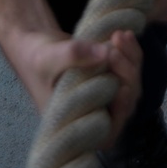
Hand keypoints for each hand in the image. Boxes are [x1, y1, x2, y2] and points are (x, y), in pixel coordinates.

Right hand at [1, 26, 141, 142]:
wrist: (35, 44)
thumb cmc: (36, 58)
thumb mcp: (49, 57)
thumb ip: (73, 55)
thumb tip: (105, 53)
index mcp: (75, 122)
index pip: (107, 132)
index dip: (119, 114)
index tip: (123, 89)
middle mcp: (91, 113)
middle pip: (124, 105)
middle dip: (127, 74)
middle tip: (115, 46)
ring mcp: (103, 96)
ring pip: (131, 86)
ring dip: (131, 61)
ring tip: (119, 35)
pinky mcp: (108, 78)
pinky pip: (128, 70)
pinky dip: (130, 53)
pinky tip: (125, 35)